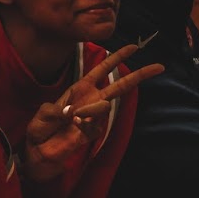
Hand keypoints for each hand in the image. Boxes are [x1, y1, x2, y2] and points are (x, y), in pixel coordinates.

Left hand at [23, 43, 162, 181]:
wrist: (39, 150)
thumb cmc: (41, 128)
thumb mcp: (43, 113)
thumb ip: (53, 110)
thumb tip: (70, 112)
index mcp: (80, 88)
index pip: (102, 69)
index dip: (116, 58)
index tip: (133, 48)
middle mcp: (91, 99)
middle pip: (120, 85)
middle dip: (139, 75)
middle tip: (159, 66)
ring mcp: (94, 116)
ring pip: (105, 106)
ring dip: (91, 109)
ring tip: (74, 116)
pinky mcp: (93, 132)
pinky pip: (96, 125)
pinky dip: (86, 123)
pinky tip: (75, 125)